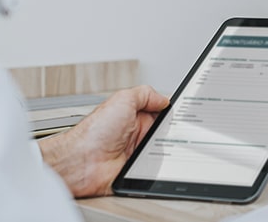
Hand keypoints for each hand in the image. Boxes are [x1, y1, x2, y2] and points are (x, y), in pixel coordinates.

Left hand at [38, 85, 169, 197]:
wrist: (79, 163)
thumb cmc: (93, 133)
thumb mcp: (122, 100)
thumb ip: (145, 94)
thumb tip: (164, 99)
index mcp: (136, 116)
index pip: (162, 112)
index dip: (175, 112)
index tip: (188, 113)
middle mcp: (138, 135)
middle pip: (169, 132)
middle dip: (176, 132)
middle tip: (180, 131)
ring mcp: (139, 154)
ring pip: (166, 152)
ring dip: (169, 151)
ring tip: (167, 147)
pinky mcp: (137, 172)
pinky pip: (156, 171)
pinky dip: (161, 169)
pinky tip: (160, 164)